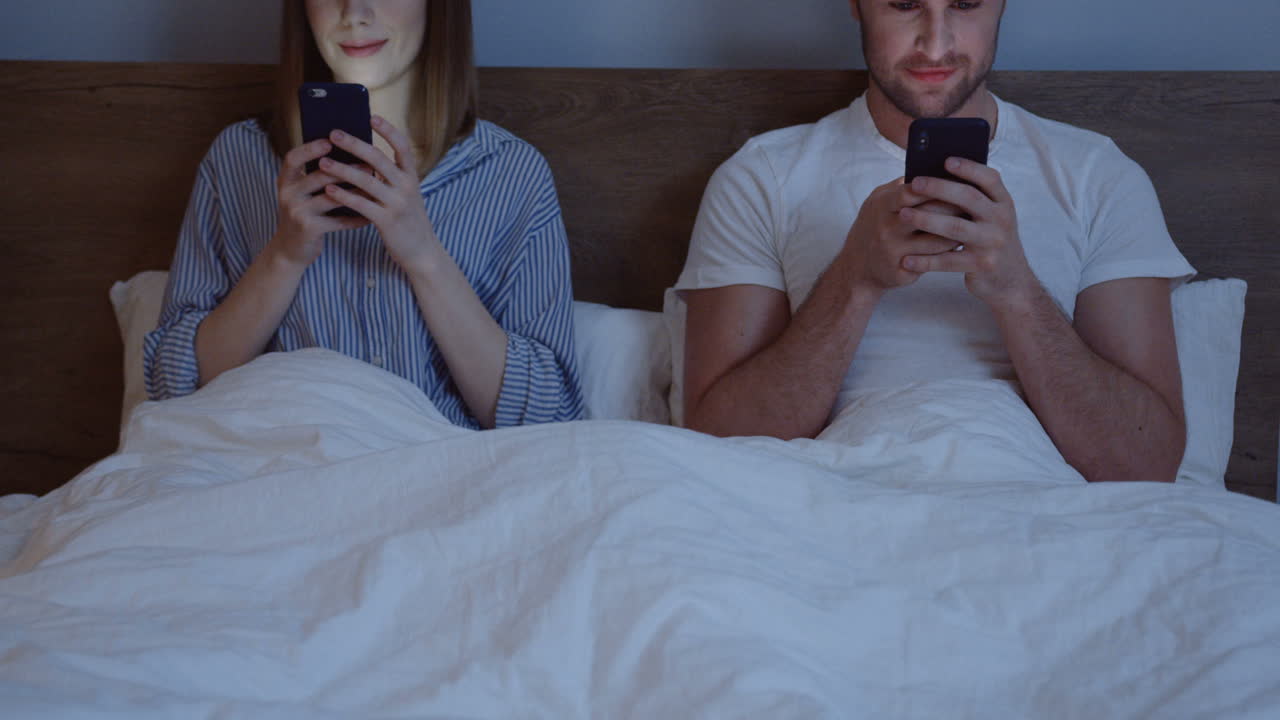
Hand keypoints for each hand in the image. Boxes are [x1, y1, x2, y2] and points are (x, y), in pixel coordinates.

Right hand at [270, 138, 370, 267]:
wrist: (290, 250)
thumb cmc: (304, 214)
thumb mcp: (302, 194)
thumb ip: (316, 177)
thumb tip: (348, 154)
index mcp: (285, 181)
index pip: (293, 158)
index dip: (310, 149)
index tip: (330, 141)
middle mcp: (287, 194)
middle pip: (317, 176)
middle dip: (344, 169)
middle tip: (368, 164)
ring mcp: (297, 212)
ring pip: (331, 198)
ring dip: (355, 191)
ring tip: (374, 186)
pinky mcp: (309, 229)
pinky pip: (338, 221)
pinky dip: (356, 217)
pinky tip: (371, 214)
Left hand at [320, 116, 440, 272]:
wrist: (421, 251)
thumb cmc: (407, 219)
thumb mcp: (405, 194)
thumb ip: (390, 177)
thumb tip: (363, 156)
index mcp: (412, 177)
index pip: (403, 147)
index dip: (388, 131)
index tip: (372, 117)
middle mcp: (407, 187)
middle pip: (379, 159)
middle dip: (354, 144)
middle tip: (334, 133)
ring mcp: (397, 204)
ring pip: (366, 180)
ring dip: (343, 169)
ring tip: (323, 161)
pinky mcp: (386, 221)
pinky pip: (361, 204)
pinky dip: (344, 195)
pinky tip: (329, 189)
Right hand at [841, 178, 965, 293]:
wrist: (856, 267)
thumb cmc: (874, 227)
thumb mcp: (878, 202)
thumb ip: (902, 188)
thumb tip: (932, 170)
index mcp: (882, 205)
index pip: (913, 191)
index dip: (938, 186)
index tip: (957, 181)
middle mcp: (886, 228)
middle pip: (929, 214)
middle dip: (955, 207)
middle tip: (976, 202)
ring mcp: (893, 251)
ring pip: (936, 240)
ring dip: (958, 232)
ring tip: (973, 224)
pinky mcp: (901, 271)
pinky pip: (934, 260)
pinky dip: (949, 251)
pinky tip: (960, 244)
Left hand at [899, 158, 1039, 308]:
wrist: (1010, 281)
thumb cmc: (990, 241)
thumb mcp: (991, 218)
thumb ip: (973, 200)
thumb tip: (935, 177)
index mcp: (1003, 203)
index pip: (989, 179)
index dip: (969, 168)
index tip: (946, 160)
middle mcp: (1001, 220)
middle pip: (968, 198)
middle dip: (939, 188)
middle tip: (914, 183)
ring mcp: (992, 243)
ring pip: (955, 228)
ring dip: (926, 220)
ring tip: (902, 215)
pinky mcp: (982, 265)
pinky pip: (948, 261)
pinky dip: (925, 261)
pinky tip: (906, 259)